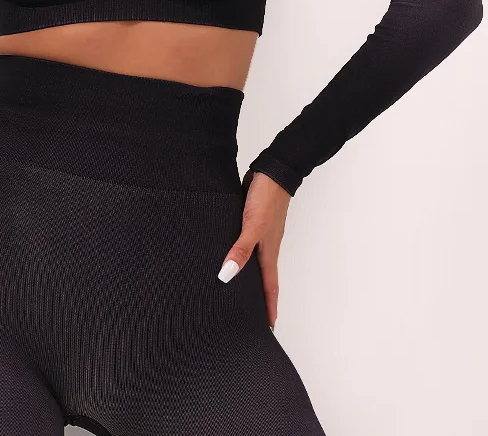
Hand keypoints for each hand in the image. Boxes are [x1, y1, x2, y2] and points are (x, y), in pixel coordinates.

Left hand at [217, 169, 290, 330]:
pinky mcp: (251, 221)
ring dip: (248, 275)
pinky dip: (240, 254)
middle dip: (259, 297)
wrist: (272, 172)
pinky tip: (229, 253)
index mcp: (268, 251)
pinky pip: (245, 244)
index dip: (269, 307)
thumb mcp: (252, 226)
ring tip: (237, 289)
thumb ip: (241, 249)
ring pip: (253, 261)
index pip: (269, 287)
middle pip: (263, 277)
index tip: (269, 327)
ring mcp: (259, 233)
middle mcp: (265, 245)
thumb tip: (227, 275)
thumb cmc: (267, 199)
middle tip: (251, 314)